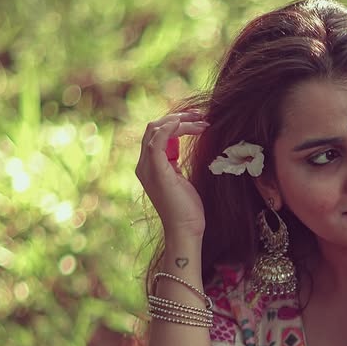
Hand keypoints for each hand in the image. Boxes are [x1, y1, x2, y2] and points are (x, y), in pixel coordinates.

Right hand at [136, 111, 208, 239]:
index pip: (157, 133)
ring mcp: (147, 167)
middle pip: (154, 127)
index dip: (177, 122)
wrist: (186, 228)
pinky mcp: (156, 171)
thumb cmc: (187, 208)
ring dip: (180, 121)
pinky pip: (156, 141)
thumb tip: (179, 147)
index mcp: (149, 164)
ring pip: (155, 130)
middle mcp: (143, 164)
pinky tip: (184, 123)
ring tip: (202, 122)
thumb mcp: (180, 179)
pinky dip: (168, 128)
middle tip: (202, 117)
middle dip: (179, 117)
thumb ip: (175, 163)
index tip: (199, 121)